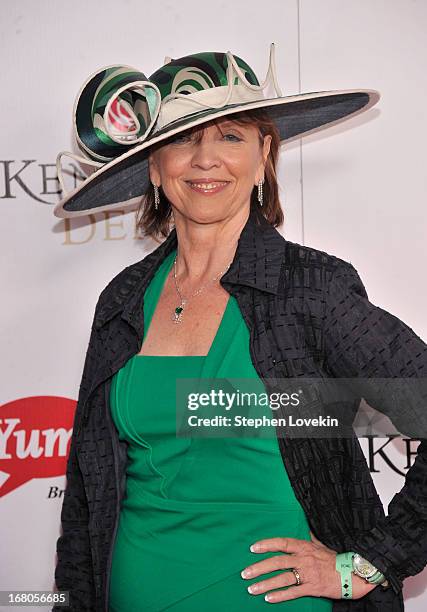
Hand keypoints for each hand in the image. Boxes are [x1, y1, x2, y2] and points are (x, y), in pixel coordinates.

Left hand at [240, 532, 377, 602]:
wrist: (353, 574)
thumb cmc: (335, 559)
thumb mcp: (320, 544)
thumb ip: (309, 538)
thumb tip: (304, 527)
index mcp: (304, 546)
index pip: (281, 543)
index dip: (266, 545)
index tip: (252, 548)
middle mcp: (303, 559)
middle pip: (277, 561)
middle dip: (259, 568)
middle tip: (245, 573)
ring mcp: (308, 573)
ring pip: (282, 578)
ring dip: (265, 584)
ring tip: (252, 588)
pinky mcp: (313, 588)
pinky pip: (293, 592)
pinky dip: (280, 595)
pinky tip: (269, 598)